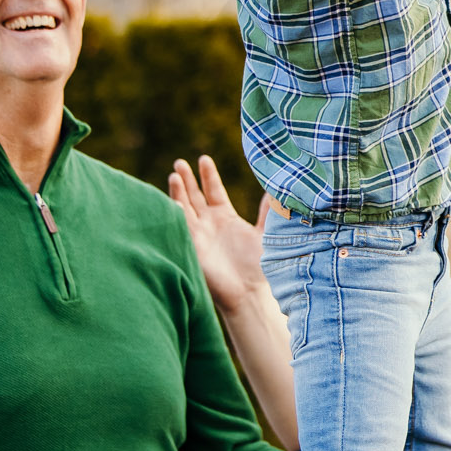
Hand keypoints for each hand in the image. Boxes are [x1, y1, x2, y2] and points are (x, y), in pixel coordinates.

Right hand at [170, 157, 267, 317]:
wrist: (250, 292)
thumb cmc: (259, 265)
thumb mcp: (266, 232)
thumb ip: (268, 211)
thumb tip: (278, 189)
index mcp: (226, 217)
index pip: (214, 191)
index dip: (208, 175)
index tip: (203, 158)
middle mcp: (210, 224)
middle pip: (194, 196)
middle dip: (187, 179)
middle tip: (180, 163)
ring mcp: (199, 235)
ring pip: (184, 208)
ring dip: (178, 192)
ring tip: (174, 175)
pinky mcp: (193, 248)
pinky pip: (181, 228)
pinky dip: (176, 215)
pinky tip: (172, 203)